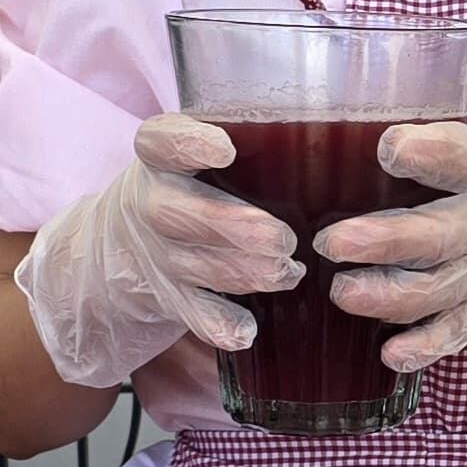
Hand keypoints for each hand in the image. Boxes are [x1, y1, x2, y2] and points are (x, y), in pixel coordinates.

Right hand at [12, 114, 301, 386]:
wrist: (124, 242)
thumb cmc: (191, 183)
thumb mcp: (200, 151)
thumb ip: (249, 141)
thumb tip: (341, 137)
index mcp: (158, 155)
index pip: (161, 140)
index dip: (188, 145)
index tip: (225, 150)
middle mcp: (149, 201)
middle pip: (176, 213)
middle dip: (234, 228)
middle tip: (285, 238)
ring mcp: (156, 252)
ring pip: (194, 266)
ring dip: (245, 273)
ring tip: (289, 272)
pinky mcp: (168, 294)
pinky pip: (191, 314)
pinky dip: (218, 324)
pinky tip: (247, 329)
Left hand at [317, 121, 466, 418]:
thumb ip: (425, 155)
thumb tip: (332, 142)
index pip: (462, 158)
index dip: (430, 152)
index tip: (391, 147)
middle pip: (436, 236)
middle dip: (385, 240)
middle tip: (335, 241)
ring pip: (433, 292)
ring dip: (385, 295)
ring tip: (342, 290)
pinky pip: (450, 336)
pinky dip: (422, 348)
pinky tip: (391, 354)